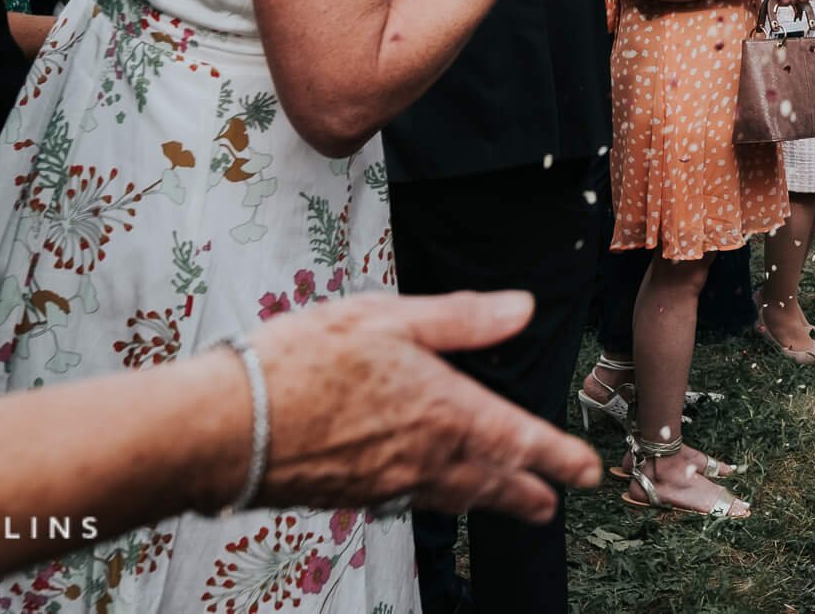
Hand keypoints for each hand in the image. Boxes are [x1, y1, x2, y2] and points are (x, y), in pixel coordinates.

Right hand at [248, 290, 600, 520]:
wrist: (225, 427)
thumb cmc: (302, 363)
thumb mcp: (390, 319)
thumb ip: (461, 319)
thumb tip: (520, 308)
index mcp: (445, 412)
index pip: (520, 441)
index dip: (559, 456)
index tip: (588, 471)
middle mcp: (423, 457)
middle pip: (490, 482)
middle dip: (526, 494)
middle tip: (551, 506)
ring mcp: (385, 483)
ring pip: (450, 496)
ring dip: (484, 499)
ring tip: (503, 501)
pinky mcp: (349, 495)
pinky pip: (405, 500)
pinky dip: (430, 497)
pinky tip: (424, 491)